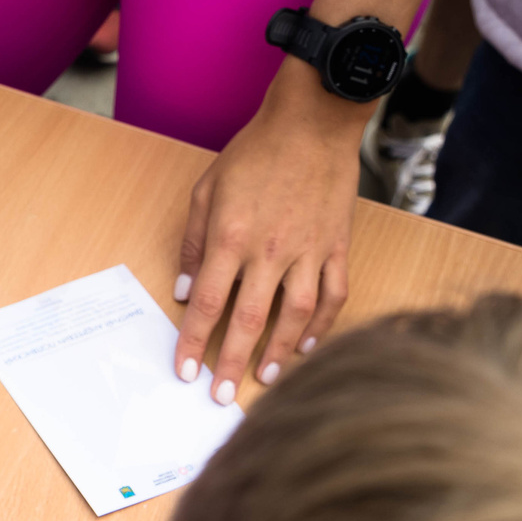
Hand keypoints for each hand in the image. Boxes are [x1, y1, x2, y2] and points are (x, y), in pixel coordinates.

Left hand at [174, 85, 356, 400]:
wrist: (312, 123)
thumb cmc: (255, 152)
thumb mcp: (207, 190)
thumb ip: (195, 243)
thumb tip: (187, 291)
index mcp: (232, 236)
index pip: (209, 304)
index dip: (194, 342)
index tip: (184, 371)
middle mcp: (270, 250)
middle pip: (248, 320)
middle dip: (232, 364)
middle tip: (220, 398)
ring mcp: (308, 250)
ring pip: (295, 316)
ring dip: (278, 353)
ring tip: (264, 383)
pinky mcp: (337, 246)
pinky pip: (333, 295)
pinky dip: (322, 326)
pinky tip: (306, 346)